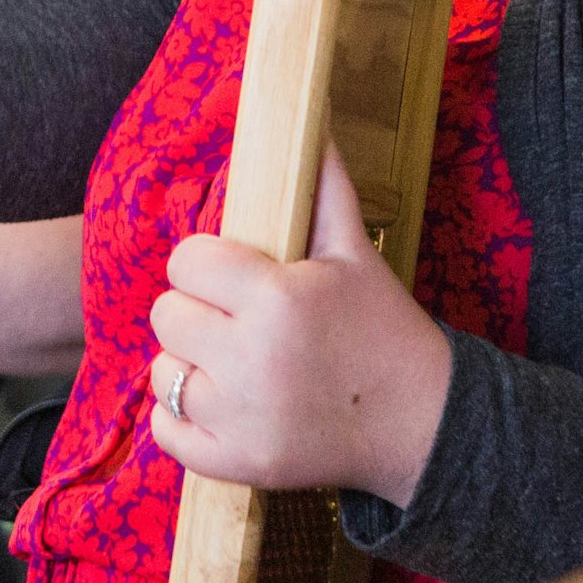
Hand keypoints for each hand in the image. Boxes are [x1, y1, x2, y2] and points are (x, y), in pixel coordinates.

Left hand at [145, 150, 451, 496]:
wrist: (421, 425)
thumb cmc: (384, 330)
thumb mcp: (355, 254)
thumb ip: (324, 186)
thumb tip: (314, 119)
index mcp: (278, 297)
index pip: (187, 261)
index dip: (209, 265)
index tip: (236, 278)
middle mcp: (252, 358)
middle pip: (167, 313)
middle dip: (199, 313)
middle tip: (239, 322)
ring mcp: (241, 417)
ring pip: (162, 371)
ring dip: (191, 365)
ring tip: (236, 364)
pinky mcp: (236, 463)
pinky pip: (166, 430)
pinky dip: (184, 420)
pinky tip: (224, 404)